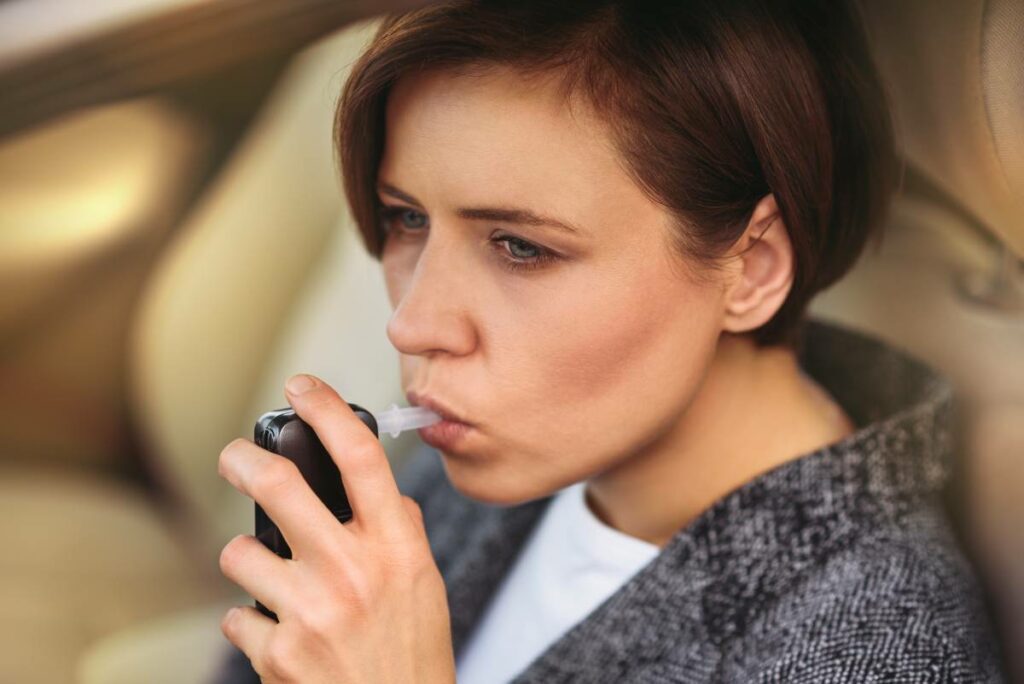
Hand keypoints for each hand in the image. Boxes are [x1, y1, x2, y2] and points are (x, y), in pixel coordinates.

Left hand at [217, 373, 454, 683]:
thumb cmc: (413, 653)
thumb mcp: (424, 583)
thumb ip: (401, 530)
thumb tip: (381, 490)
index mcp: (397, 547)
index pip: (362, 458)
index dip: (327, 410)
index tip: (302, 386)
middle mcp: (353, 572)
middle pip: (279, 486)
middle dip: (242, 461)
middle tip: (232, 457)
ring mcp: (311, 613)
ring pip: (239, 553)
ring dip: (247, 561)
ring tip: (270, 579)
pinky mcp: (277, 654)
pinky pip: (236, 617)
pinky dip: (252, 622)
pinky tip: (281, 635)